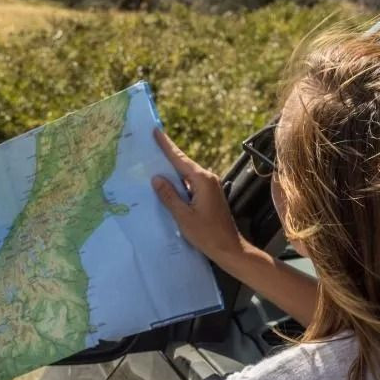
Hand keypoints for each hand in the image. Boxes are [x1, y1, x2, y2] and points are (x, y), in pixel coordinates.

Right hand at [151, 129, 246, 268]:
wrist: (229, 248)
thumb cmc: (207, 234)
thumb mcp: (183, 216)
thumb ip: (169, 196)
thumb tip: (156, 178)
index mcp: (202, 180)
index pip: (180, 159)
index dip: (166, 145)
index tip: (156, 131)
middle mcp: (208, 179)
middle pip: (183, 163)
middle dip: (167, 155)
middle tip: (150, 143)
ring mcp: (210, 187)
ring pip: (186, 174)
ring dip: (171, 169)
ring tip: (153, 162)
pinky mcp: (209, 195)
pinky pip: (190, 183)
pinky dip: (178, 182)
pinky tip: (166, 184)